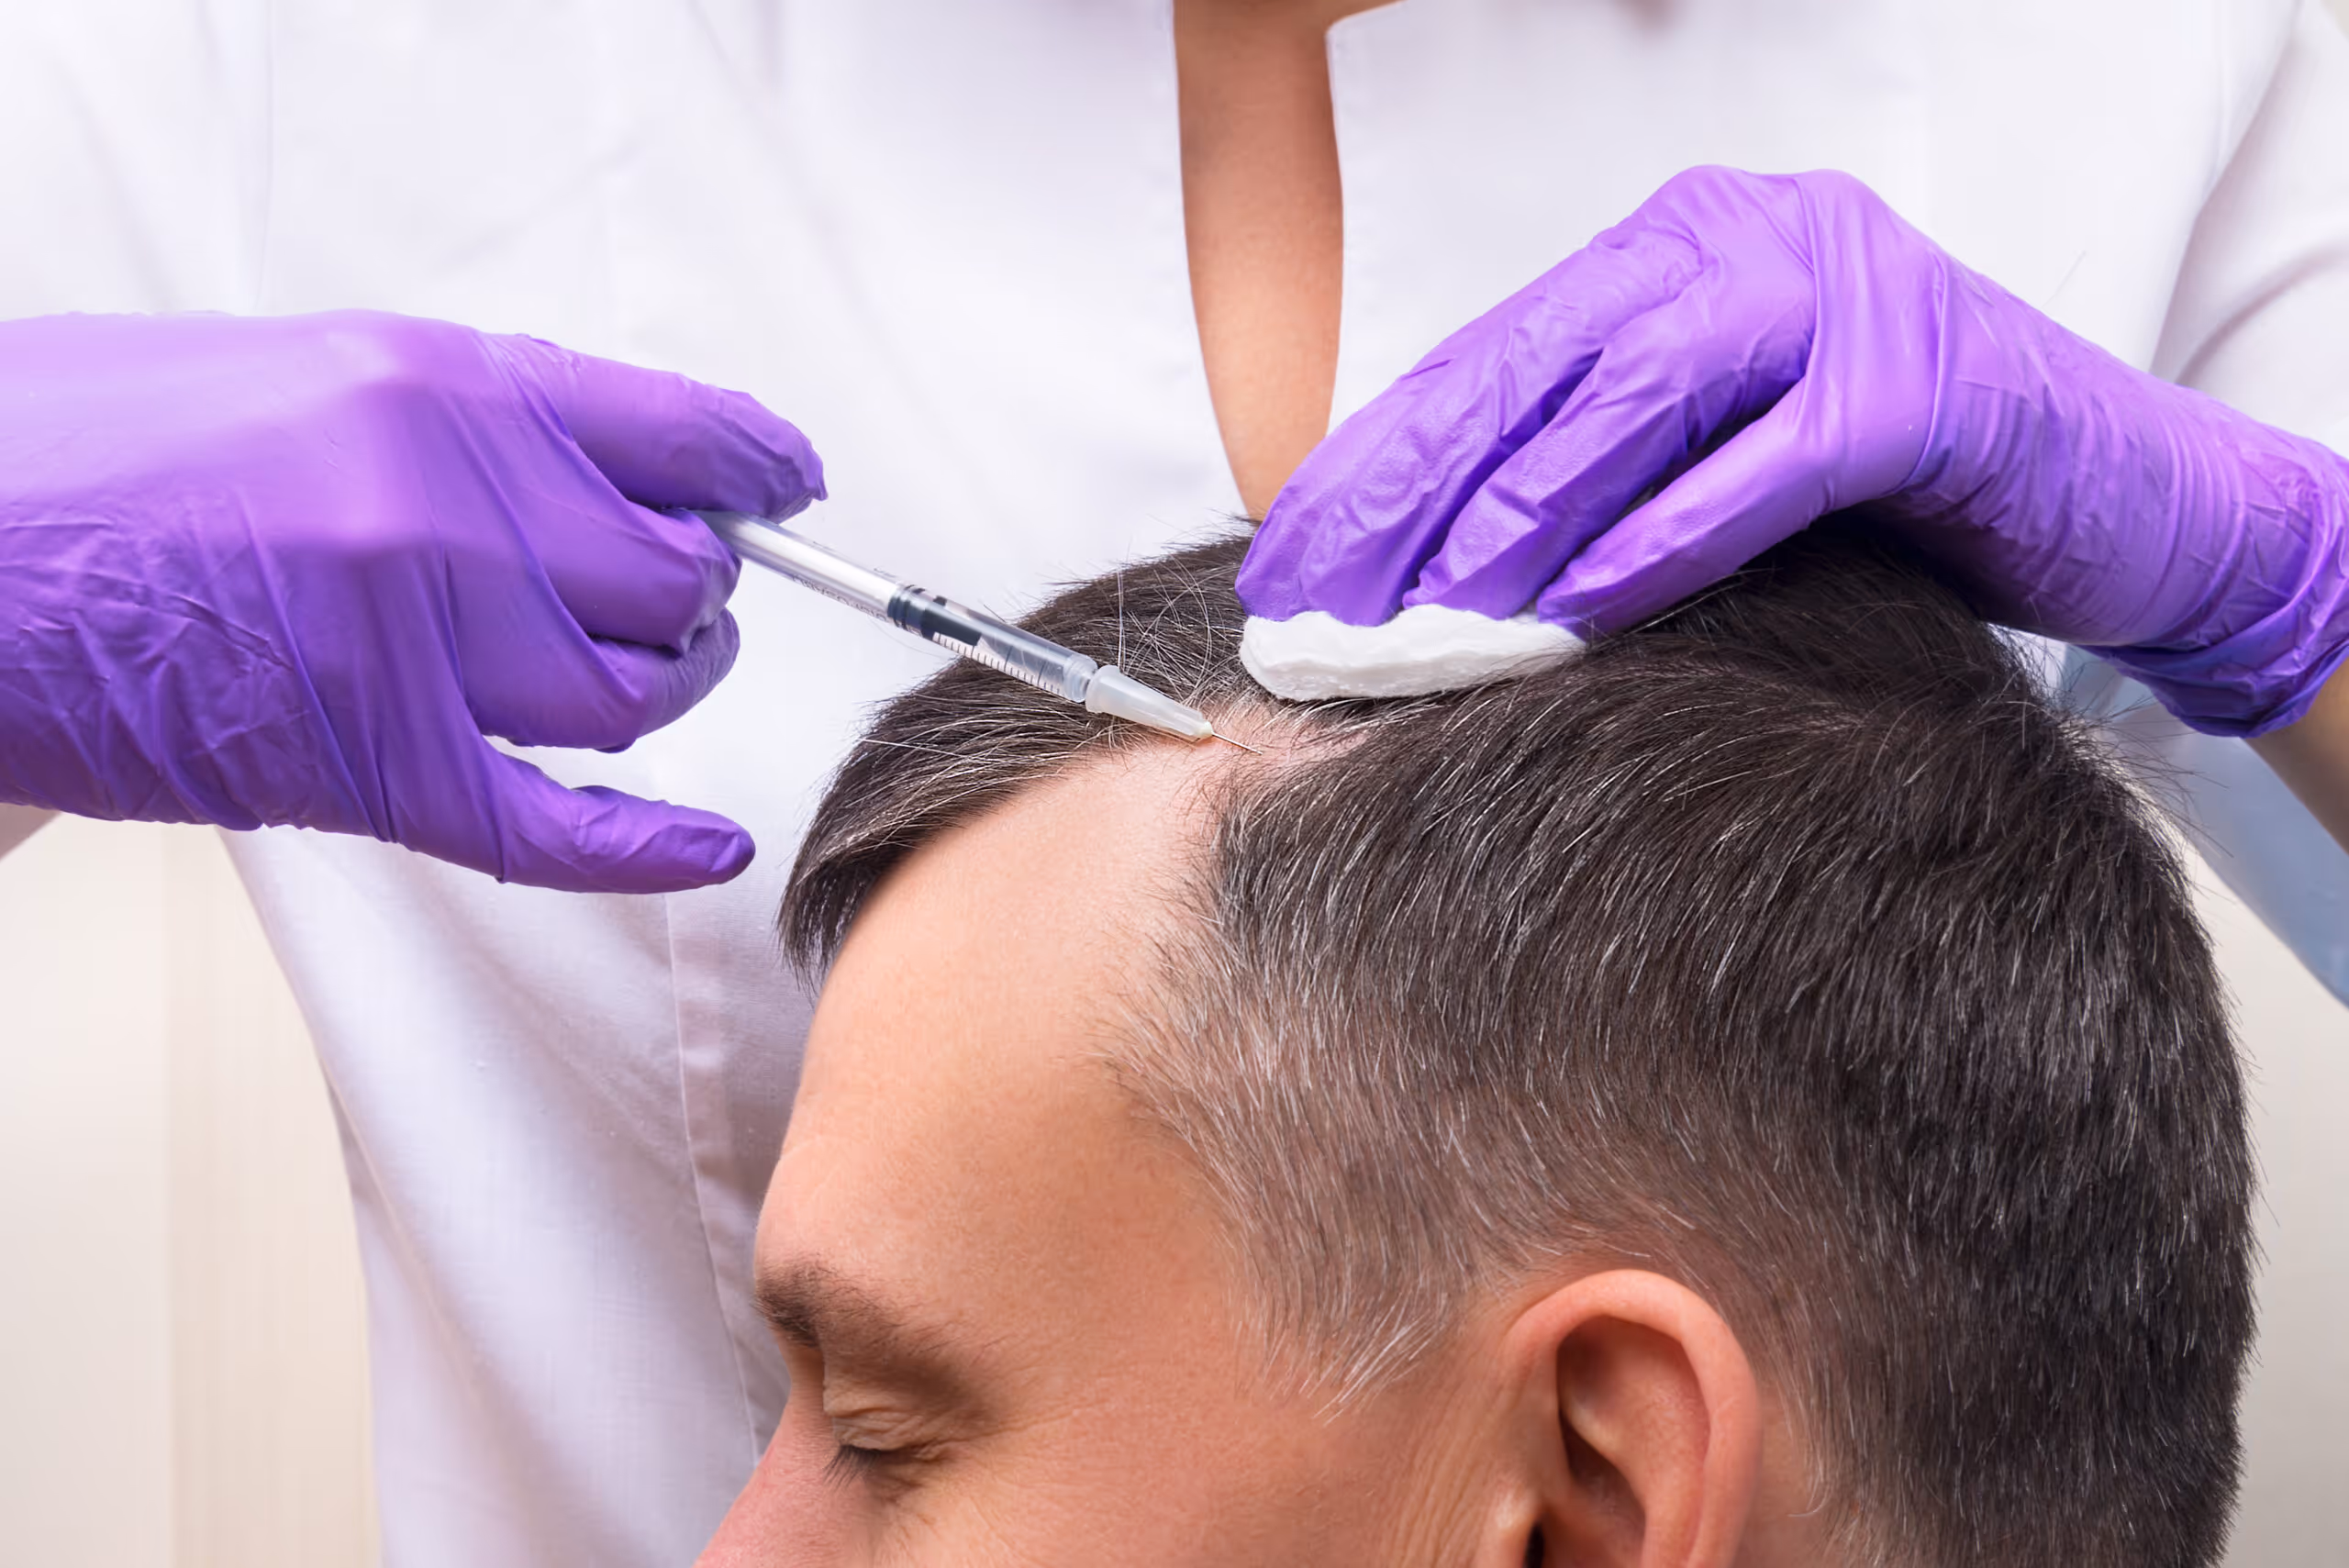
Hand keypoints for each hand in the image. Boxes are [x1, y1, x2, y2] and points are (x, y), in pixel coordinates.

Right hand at [0, 310, 822, 890]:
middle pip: (674, 581)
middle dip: (690, 597)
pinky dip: (646, 847)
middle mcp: (447, 505)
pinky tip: (705, 846)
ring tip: (622, 674)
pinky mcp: (368, 767)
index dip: (756, 471)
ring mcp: (412, 641)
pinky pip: (555, 823)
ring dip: (655, 693)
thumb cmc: (99, 450)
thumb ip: (471, 424)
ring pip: (634, 696)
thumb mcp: (310, 374)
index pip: (680, 433)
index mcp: (439, 387)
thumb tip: (612, 479)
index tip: (787, 491)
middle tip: (660, 598)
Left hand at [1240, 166, 2348, 738]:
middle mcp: (1746, 242)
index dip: (1376, 464)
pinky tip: (1583, 608)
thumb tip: (1422, 575)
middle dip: (1411, 493)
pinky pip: (1769, 459)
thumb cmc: (1898, 497)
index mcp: (1674, 253)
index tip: (1288, 569)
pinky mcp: (1926, 381)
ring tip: (1431, 620)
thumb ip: (1593, 475)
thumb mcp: (1717, 461)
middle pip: (1536, 365)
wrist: (2124, 496)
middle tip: (1321, 608)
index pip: (1489, 358)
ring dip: (1522, 516)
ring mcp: (1843, 294)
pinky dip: (1671, 534)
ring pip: (1640, 392)